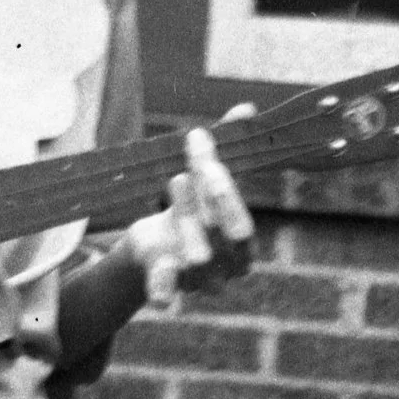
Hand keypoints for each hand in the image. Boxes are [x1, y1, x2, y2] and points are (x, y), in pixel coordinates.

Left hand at [122, 114, 255, 313]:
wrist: (152, 252)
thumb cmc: (188, 210)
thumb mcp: (204, 179)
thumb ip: (225, 147)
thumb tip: (245, 108)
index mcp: (243, 246)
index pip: (241, 221)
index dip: (224, 186)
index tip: (200, 143)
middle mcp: (225, 268)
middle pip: (220, 234)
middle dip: (207, 198)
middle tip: (189, 168)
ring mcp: (197, 280)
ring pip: (195, 254)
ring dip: (185, 214)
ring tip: (175, 180)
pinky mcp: (166, 284)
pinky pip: (167, 290)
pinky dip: (165, 288)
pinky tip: (162, 280)